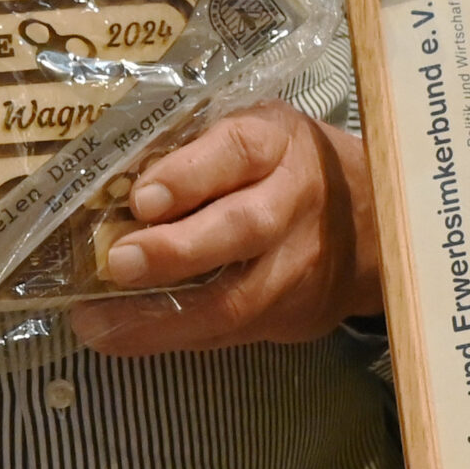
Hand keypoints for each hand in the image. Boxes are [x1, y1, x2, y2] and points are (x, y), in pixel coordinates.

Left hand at [73, 101, 379, 354]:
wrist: (370, 225)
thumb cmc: (283, 165)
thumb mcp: (256, 130)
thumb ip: (198, 145)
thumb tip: (108, 171)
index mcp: (278, 143)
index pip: (239, 151)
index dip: (189, 175)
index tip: (142, 197)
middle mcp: (292, 204)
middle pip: (243, 229)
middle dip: (177, 250)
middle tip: (119, 260)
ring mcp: (293, 266)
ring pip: (234, 299)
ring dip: (162, 314)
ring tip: (99, 318)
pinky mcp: (286, 315)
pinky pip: (226, 334)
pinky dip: (169, 338)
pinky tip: (121, 335)